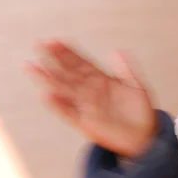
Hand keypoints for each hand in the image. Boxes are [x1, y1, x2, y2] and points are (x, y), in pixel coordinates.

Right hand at [26, 40, 156, 158]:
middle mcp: (90, 91)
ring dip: (48, 79)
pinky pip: (69, 112)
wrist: (145, 136)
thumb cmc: (140, 110)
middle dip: (54, 59)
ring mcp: (86, 106)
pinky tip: (48, 95)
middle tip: (39, 45)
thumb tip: (117, 50)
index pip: (81, 63)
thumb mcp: (136, 86)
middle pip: (68, 73)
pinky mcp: (86, 123)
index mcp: (101, 80)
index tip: (55, 41)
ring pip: (63, 90)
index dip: (69, 52)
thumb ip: (127, 69)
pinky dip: (59, 105)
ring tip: (32, 66)